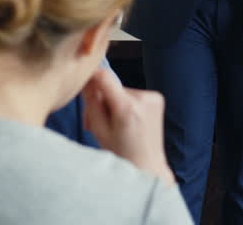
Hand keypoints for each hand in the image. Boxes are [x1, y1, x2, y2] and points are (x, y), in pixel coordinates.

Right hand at [81, 69, 173, 183]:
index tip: (85, 86)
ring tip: (116, 125)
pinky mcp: (158, 98)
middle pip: (112, 86)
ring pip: (122, 91)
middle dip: (103, 100)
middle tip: (99, 122)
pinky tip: (129, 121)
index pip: (104, 76)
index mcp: (127, 108)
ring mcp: (153, 97)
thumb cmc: (121, 153)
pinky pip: (134, 95)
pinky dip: (128, 104)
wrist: (147, 165)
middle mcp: (143, 98)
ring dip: (115, 103)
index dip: (92, 78)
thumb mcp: (99, 130)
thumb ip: (91, 103)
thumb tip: (87, 79)